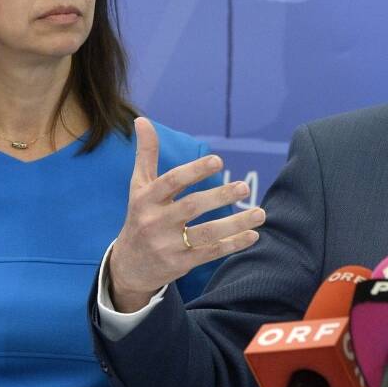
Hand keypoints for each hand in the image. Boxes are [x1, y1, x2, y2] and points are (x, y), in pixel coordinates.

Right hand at [110, 117, 265, 311]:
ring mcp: (168, 245)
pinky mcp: (180, 264)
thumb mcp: (138, 187)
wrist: (128, 267)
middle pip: (191, 207)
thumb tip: (142, 120)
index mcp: (146, 199)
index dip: (194, 171)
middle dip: (220, 197)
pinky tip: (253, 235)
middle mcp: (155, 222)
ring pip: (206, 233)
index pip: (171, 182)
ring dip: (235, 224)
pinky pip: (210, 253)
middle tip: (245, 186)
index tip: (219, 161)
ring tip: (260, 213)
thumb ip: (146, 154)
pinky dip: (232, 244)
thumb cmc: (139, 217)